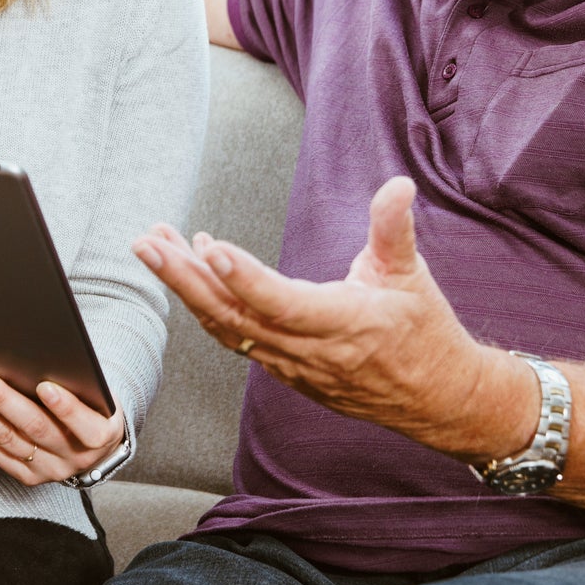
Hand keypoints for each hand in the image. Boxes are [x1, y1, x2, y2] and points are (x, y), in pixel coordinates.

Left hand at [0, 367, 125, 487]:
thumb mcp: (100, 394)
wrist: (95, 447)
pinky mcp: (24, 475)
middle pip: (34, 428)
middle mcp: (73, 458)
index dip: (65, 407)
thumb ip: (77, 381)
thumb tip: (35, 353)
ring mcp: (46, 469)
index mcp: (100, 436)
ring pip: (4, 439)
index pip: (83, 425)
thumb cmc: (94, 406)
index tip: (45, 385)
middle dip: (1, 399)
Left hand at [132, 176, 531, 461]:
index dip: (245, 278)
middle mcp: (311, 351)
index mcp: (346, 323)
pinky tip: (190, 273)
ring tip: (154, 247)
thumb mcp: (413, 275)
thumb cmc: (425, 332)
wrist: (436, 399)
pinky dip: (208, 306)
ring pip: (227, 328)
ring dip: (187, 289)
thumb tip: (398, 186)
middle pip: (235, 318)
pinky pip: (236, 339)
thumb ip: (394, 230)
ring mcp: (293, 367)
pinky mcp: (285, 372)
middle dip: (186, 280)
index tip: (210, 248)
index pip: (283, 302)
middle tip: (148, 243)